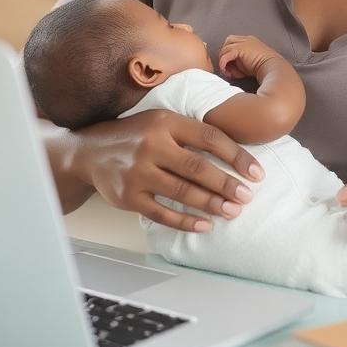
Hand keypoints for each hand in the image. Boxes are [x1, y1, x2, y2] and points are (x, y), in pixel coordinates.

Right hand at [59, 109, 264, 231]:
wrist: (90, 151)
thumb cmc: (136, 135)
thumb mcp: (161, 121)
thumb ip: (191, 131)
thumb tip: (236, 151)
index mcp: (165, 122)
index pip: (209, 137)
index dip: (237, 155)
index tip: (256, 173)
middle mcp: (151, 145)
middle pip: (198, 167)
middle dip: (227, 184)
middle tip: (248, 196)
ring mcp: (138, 172)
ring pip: (182, 192)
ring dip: (211, 204)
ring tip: (233, 211)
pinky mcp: (128, 196)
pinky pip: (162, 213)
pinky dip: (185, 221)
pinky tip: (205, 225)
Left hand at [218, 34, 282, 80]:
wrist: (273, 67)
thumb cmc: (263, 68)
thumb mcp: (250, 62)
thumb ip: (239, 62)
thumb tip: (227, 68)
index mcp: (249, 41)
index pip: (233, 42)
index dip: (229, 53)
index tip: (230, 66)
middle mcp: (246, 39)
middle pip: (227, 43)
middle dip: (224, 55)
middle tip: (227, 68)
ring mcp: (243, 43)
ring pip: (225, 49)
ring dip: (223, 61)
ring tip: (228, 72)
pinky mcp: (240, 48)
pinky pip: (226, 54)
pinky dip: (223, 63)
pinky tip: (226, 71)